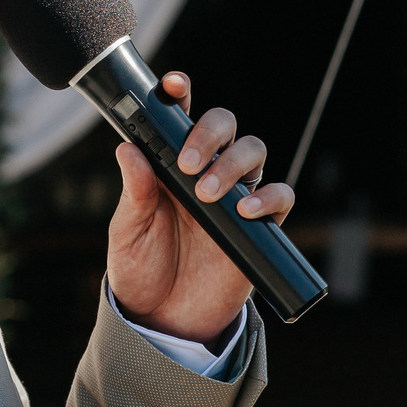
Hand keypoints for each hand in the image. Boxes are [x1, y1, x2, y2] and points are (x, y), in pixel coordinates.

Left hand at [106, 72, 295, 346]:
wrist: (165, 320)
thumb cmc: (141, 270)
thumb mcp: (127, 231)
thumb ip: (134, 191)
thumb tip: (127, 148)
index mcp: (170, 166)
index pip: (181, 118)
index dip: (182, 94)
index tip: (175, 86)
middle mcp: (207, 172)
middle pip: (226, 124)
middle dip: (211, 132)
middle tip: (189, 164)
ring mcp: (235, 196)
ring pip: (254, 151)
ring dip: (234, 162)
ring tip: (209, 194)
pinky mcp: (259, 226)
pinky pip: (280, 196)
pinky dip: (269, 197)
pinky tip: (244, 210)